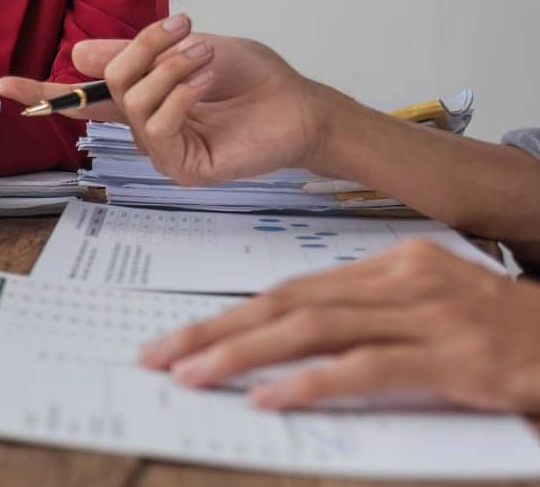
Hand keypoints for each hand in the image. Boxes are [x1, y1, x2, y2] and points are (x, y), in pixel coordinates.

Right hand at [0, 14, 346, 185]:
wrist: (298, 106)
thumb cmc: (252, 79)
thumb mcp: (187, 49)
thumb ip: (135, 53)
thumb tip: (81, 55)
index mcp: (140, 100)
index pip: (82, 98)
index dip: (42, 91)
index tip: (1, 85)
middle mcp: (144, 128)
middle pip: (108, 88)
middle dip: (140, 52)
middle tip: (181, 30)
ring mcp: (161, 151)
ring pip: (133, 105)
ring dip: (168, 70)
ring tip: (204, 54)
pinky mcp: (181, 168)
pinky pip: (157, 129)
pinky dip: (176, 98)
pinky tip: (203, 85)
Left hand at [139, 240, 539, 411]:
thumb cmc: (504, 335)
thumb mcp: (428, 312)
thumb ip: (365, 318)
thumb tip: (285, 344)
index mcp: (391, 266)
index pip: (289, 288)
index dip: (228, 313)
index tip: (176, 337)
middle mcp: (403, 281)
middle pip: (287, 303)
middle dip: (214, 330)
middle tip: (159, 355)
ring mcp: (429, 317)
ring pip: (314, 329)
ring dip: (244, 353)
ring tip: (194, 374)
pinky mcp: (453, 359)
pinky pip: (367, 368)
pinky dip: (312, 382)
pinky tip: (270, 397)